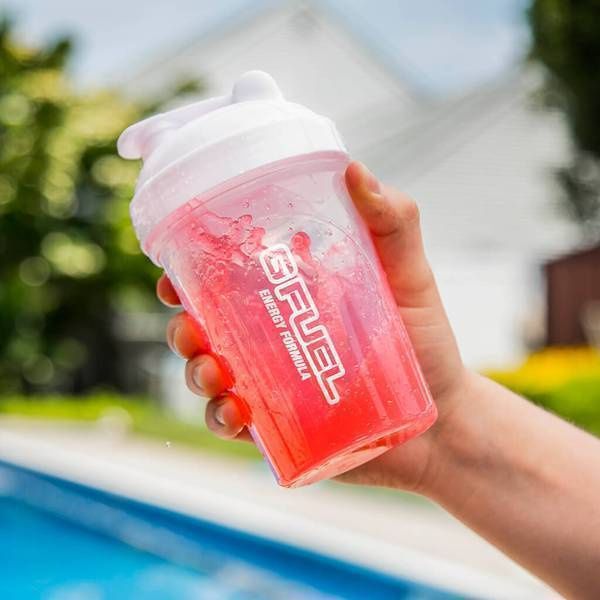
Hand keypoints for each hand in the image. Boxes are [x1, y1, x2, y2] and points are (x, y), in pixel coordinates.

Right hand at [157, 161, 470, 492]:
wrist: (442, 419)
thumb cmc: (425, 343)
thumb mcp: (410, 277)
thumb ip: (392, 224)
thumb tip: (354, 170)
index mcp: (292, 297)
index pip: (228, 280)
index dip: (192, 274)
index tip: (174, 272)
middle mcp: (274, 338)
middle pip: (206, 328)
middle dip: (183, 327)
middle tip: (190, 328)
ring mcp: (272, 384)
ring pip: (210, 375)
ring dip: (196, 373)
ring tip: (213, 373)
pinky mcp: (279, 426)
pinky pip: (233, 422)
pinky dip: (222, 418)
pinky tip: (234, 412)